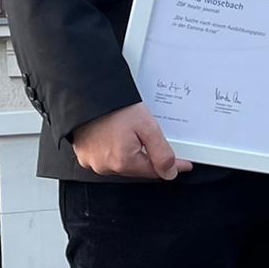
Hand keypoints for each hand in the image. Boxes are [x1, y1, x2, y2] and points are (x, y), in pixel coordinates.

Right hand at [71, 103, 191, 179]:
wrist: (88, 95)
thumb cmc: (113, 107)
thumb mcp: (147, 126)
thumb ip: (161, 152)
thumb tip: (169, 172)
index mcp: (122, 161)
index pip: (154, 171)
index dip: (172, 167)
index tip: (183, 165)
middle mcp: (106, 166)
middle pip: (138, 168)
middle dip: (149, 157)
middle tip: (154, 141)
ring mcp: (93, 162)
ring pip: (122, 164)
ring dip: (131, 155)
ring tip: (131, 134)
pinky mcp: (84, 155)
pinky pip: (106, 159)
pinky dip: (114, 151)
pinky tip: (117, 137)